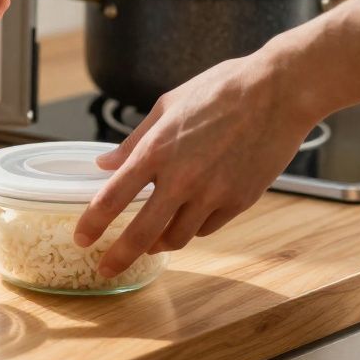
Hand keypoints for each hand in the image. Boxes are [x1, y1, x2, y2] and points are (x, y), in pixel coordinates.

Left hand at [72, 52, 319, 277]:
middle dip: (119, 257)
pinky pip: (207, 228)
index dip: (92, 224)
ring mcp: (213, 194)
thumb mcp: (167, 105)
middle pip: (141, 234)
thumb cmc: (220, 90)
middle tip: (105, 269)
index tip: (81, 238)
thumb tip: (105, 163)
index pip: (112, 198)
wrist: (278, 92)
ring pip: (177, 238)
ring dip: (157, 246)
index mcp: (156, 151)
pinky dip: (191, 229)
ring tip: (147, 245)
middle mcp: (181, 179)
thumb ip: (134, 140)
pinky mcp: (240, 201)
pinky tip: (185, 222)